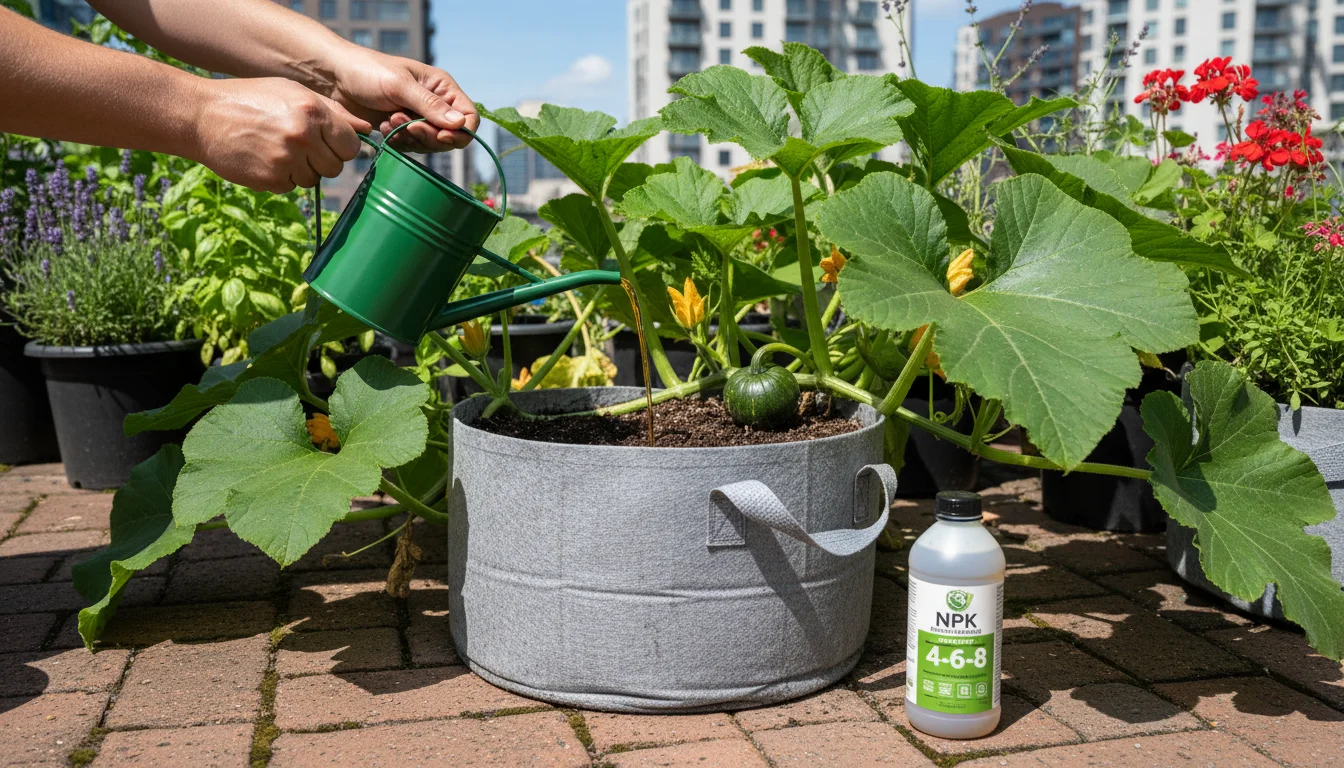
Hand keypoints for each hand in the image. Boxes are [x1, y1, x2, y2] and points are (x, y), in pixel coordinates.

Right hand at [193, 77, 369, 192]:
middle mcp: (303, 137)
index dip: (341, 146)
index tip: (328, 142)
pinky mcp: (270, 180)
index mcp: (313, 112)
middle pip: (335, 167)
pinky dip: (282, 178)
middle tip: (298, 146)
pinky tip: (263, 158)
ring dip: (302, 170)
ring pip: (314, 180)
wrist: (202, 116)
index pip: (351, 145)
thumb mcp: (292, 93)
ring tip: (277, 149)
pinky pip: (291, 187)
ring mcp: (286, 161)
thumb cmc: (251, 99)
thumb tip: (367, 129)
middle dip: (322, 159)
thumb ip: (333, 112)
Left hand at [327, 47, 479, 152]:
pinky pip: (412, 148)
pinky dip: (400, 143)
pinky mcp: (403, 130)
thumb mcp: (400, 86)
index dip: (460, 131)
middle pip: (451, 136)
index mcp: (442, 87)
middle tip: (406, 126)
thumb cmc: (367, 71)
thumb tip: (460, 124)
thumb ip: (429, 106)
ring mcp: (419, 118)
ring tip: (390, 121)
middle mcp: (435, 104)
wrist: (335, 78)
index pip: (469, 116)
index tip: (441, 136)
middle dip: (429, 136)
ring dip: (411, 139)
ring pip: (431, 144)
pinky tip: (385, 129)